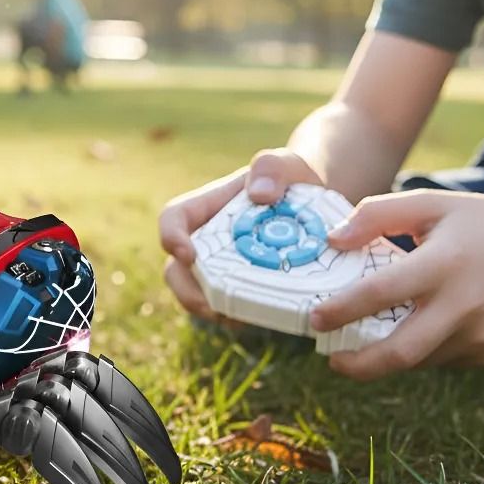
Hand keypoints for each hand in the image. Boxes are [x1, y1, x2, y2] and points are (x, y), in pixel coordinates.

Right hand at [158, 149, 322, 318]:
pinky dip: (235, 317)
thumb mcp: (285, 164)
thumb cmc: (290, 181)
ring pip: (195, 296)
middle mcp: (202, 241)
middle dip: (188, 291)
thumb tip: (259, 195)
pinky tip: (260, 319)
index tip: (189, 255)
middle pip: (175, 271)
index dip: (171, 237)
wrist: (312, 206)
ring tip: (240, 318)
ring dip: (211, 310)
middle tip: (214, 305)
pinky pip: (223, 309)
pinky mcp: (234, 288)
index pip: (172, 219)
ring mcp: (216, 267)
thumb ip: (271, 168)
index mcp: (205, 207)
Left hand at [308, 190, 483, 378]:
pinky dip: (418, 350)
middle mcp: (464, 305)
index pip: (381, 293)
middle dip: (357, 365)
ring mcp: (481, 335)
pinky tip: (413, 329)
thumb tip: (333, 240)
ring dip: (386, 356)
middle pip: (400, 352)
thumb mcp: (429, 205)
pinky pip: (440, 359)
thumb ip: (376, 215)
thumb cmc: (478, 223)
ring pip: (418, 360)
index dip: (342, 309)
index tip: (314, 318)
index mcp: (444, 264)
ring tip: (365, 339)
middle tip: (330, 358)